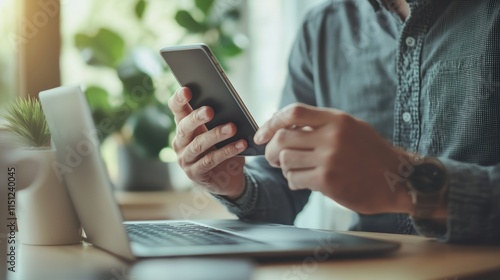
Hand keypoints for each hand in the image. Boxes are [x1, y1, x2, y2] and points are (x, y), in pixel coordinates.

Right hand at [167, 87, 247, 198]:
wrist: (227, 177)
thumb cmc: (222, 147)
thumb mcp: (219, 130)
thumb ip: (219, 117)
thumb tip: (230, 102)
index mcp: (184, 126)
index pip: (176, 109)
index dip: (179, 99)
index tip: (188, 90)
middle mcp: (180, 142)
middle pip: (184, 127)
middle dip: (197, 117)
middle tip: (210, 110)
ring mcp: (185, 159)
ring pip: (198, 145)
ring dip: (216, 135)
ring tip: (232, 127)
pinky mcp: (195, 173)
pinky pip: (210, 160)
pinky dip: (227, 151)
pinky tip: (241, 144)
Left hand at [254, 103, 412, 213]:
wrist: (398, 180)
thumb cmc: (371, 154)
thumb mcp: (350, 128)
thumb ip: (320, 124)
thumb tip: (283, 126)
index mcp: (336, 119)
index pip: (293, 112)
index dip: (271, 123)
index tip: (261, 135)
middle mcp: (332, 136)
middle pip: (282, 138)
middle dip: (271, 150)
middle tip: (273, 158)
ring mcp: (329, 158)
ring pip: (285, 159)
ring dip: (283, 167)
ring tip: (295, 170)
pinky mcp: (327, 180)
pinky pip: (294, 178)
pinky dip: (293, 181)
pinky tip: (303, 181)